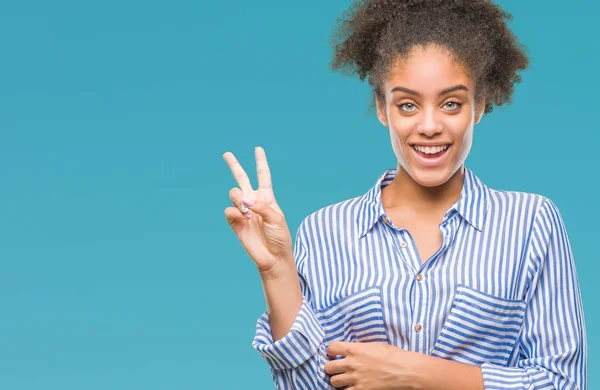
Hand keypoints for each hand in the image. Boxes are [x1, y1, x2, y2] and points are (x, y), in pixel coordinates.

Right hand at [223, 146, 292, 275]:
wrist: (272, 257)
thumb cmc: (279, 237)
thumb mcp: (276, 218)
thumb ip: (262, 206)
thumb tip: (245, 201)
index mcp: (267, 197)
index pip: (263, 175)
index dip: (260, 162)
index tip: (258, 149)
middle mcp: (254, 201)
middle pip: (242, 179)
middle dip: (234, 166)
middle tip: (226, 154)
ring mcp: (243, 211)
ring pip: (233, 194)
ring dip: (239, 199)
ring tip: (247, 212)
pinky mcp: (234, 222)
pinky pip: (229, 210)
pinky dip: (235, 213)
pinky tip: (244, 219)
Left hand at [324, 341, 419, 389]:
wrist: (404, 370)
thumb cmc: (392, 355)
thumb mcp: (373, 345)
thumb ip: (358, 347)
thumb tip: (350, 350)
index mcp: (353, 349)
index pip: (331, 348)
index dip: (332, 351)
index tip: (334, 353)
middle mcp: (351, 364)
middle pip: (328, 367)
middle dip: (331, 367)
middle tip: (337, 367)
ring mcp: (355, 378)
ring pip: (333, 381)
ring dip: (337, 380)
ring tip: (344, 378)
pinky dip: (346, 389)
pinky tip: (351, 386)